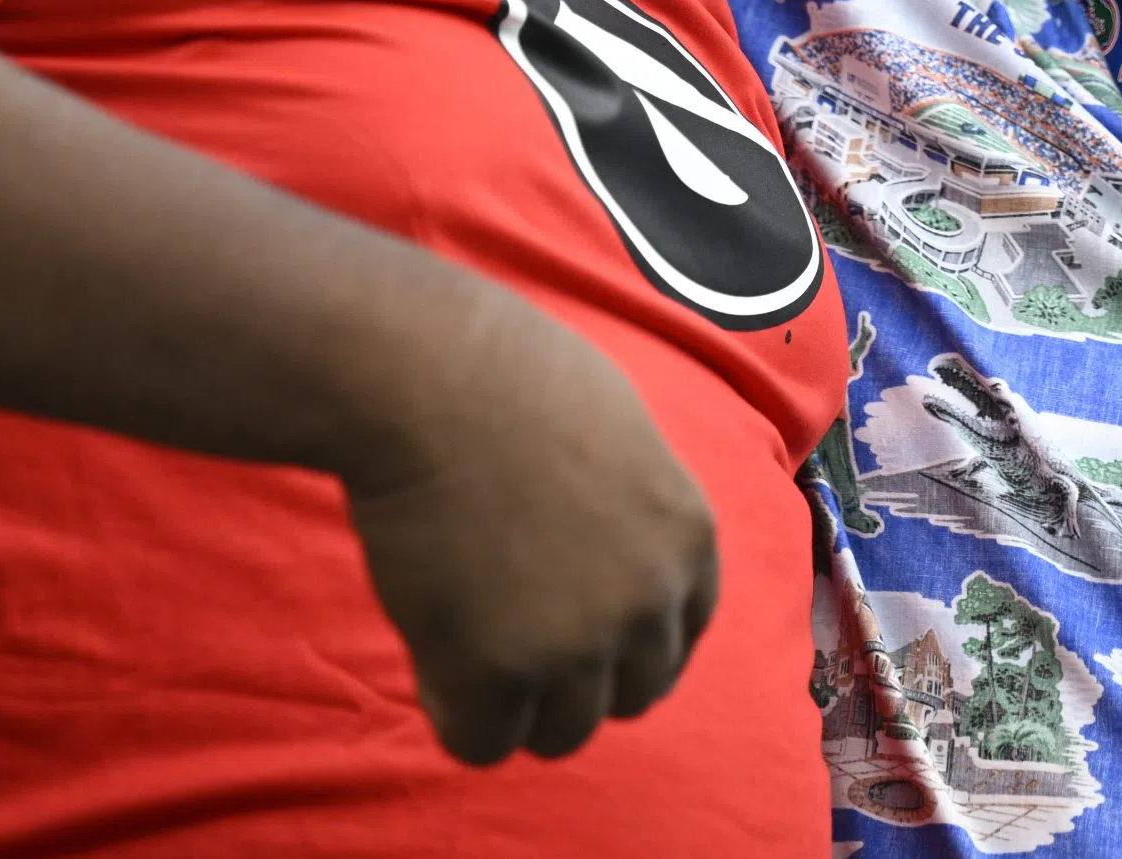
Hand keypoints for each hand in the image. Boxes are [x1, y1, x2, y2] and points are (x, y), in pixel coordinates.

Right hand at [342, 284, 721, 764]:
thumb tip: (605, 554)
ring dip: (520, 705)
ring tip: (469, 645)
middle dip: (578, 679)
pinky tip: (432, 659)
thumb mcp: (619, 435)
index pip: (682, 635)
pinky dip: (457, 713)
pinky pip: (483, 743)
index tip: (578, 629)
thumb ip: (630, 511)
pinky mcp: (498, 673)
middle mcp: (649, 603)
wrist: (435, 379)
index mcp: (689, 540)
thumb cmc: (510, 377)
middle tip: (515, 635)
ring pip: (561, 734)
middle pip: (630, 697)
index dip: (626, 640)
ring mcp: (578, 646)